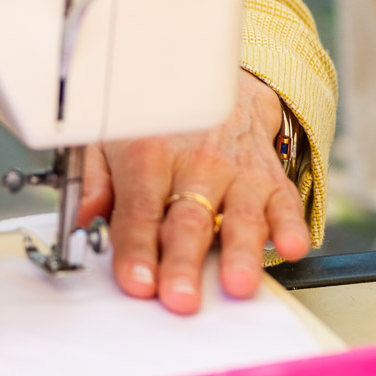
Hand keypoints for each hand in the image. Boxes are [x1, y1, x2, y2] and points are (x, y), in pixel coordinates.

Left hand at [79, 70, 308, 314]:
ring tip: (237, 283)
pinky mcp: (270, 176)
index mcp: (149, 154)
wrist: (215, 79)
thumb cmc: (160, 119)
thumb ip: (97, 178)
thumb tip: (84, 216)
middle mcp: (195, 162)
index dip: (136, 247)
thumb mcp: (113, 134)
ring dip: (240, 252)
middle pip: (189, 219)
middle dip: (184, 260)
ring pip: (240, 215)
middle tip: (180, 297)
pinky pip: (285, 202)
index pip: (140, 209)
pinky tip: (289, 246)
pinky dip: (290, 226)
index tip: (136, 281)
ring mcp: (237, 171)